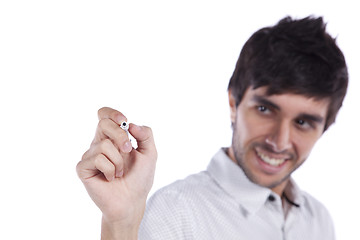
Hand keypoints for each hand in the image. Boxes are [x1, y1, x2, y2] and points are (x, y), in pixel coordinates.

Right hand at [76, 107, 156, 237]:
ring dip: (119, 161)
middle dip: (120, 135)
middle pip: (103, 123)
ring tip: (120, 172)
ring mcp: (90, 156)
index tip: (123, 121)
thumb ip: (146, 135)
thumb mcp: (150, 153)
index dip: (112, 113)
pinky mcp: (83, 168)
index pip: (104, 115)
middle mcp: (99, 143)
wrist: (132, 201)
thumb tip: (131, 124)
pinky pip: (97, 159)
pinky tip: (111, 178)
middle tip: (129, 150)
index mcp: (113, 137)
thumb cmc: (140, 178)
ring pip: (104, 145)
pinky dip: (110, 169)